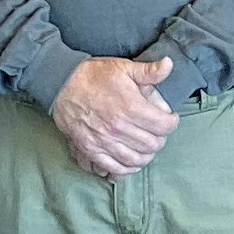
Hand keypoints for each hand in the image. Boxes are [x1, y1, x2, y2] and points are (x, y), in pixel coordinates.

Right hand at [52, 55, 179, 179]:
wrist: (62, 84)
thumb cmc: (94, 75)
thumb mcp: (124, 67)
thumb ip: (149, 71)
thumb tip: (169, 65)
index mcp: (131, 107)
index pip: (164, 126)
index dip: (172, 123)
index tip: (170, 119)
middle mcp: (119, 128)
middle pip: (152, 145)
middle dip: (160, 139)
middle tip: (158, 132)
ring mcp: (104, 141)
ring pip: (136, 159)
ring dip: (146, 155)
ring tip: (147, 147)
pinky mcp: (91, 149)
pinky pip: (114, 167)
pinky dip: (126, 169)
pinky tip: (132, 163)